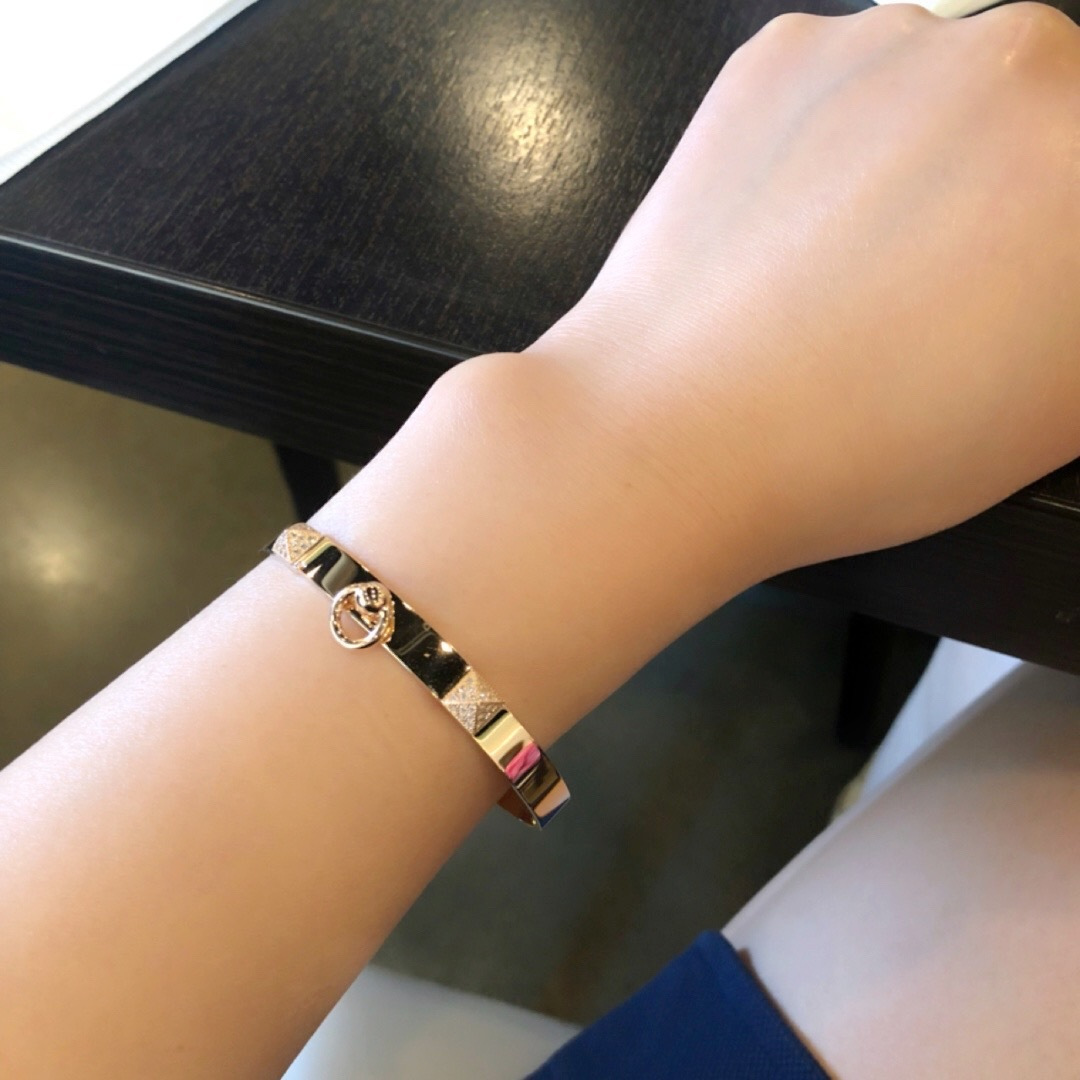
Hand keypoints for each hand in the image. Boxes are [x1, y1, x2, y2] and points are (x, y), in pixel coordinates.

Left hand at [528, 2, 1079, 583]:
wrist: (674, 433)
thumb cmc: (858, 449)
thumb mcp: (1053, 408)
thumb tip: (1059, 255)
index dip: (1050, 247)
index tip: (1013, 283)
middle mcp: (1026, 69)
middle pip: (1046, 115)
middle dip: (1012, 188)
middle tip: (940, 280)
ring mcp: (895, 45)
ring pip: (947, 88)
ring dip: (924, 154)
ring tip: (848, 265)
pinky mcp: (789, 52)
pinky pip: (843, 83)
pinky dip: (830, 141)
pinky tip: (792, 228)